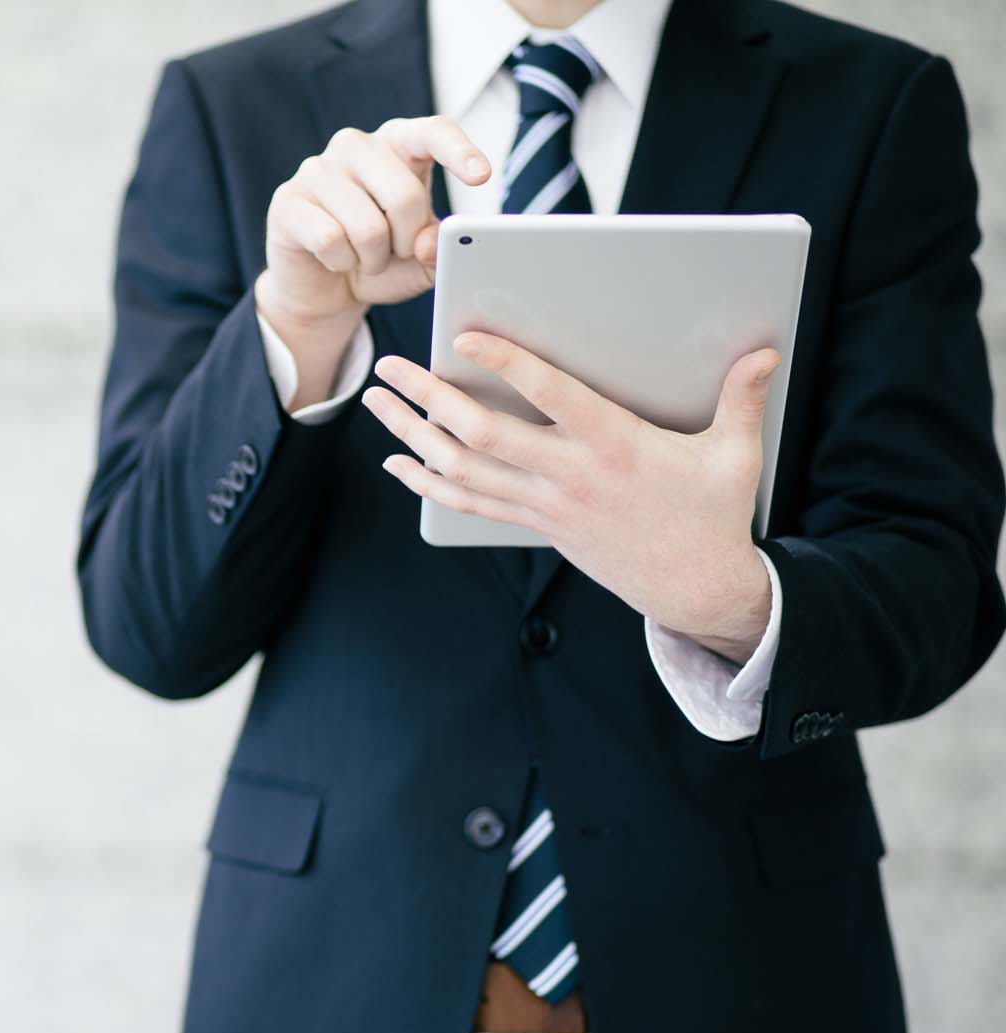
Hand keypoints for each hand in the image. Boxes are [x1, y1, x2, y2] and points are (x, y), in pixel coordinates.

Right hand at [256, 118, 491, 410]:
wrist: (323, 288)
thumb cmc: (378, 261)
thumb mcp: (421, 261)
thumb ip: (437, 249)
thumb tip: (428, 241)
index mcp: (397, 146)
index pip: (432, 131)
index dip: (459, 151)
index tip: (481, 176)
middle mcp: (356, 146)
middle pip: (404, 195)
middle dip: (407, 240)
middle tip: (395, 252)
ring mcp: (317, 170)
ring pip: (366, 225)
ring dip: (372, 259)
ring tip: (362, 258)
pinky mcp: (287, 201)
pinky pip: (329, 239)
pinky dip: (341, 263)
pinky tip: (334, 260)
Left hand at [364, 334, 780, 663]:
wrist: (696, 588)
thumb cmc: (715, 515)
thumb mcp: (737, 455)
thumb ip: (743, 399)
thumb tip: (765, 350)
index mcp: (615, 447)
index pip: (551, 396)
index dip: (506, 364)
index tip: (466, 336)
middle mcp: (569, 476)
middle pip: (482, 434)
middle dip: (429, 397)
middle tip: (390, 366)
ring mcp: (546, 506)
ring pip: (462, 469)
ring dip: (413, 435)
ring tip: (376, 403)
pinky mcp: (537, 525)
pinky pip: (469, 503)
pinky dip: (429, 482)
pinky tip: (397, 463)